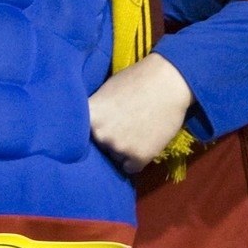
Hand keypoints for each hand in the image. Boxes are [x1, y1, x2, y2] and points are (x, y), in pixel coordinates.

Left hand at [89, 53, 193, 174]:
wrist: (168, 82)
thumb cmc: (136, 80)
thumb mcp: (105, 92)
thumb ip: (95, 112)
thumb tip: (88, 127)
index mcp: (88, 117)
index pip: (79, 136)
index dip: (88, 134)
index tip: (95, 132)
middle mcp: (99, 134)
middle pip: (100, 146)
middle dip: (109, 139)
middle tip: (124, 126)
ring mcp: (118, 147)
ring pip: (116, 156)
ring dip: (124, 149)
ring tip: (138, 131)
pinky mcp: (138, 157)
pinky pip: (131, 168)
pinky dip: (137, 160)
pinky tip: (145, 143)